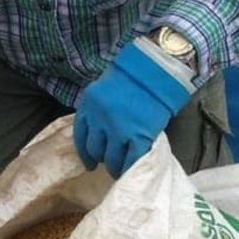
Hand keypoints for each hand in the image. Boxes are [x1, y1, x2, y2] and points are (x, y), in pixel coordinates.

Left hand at [74, 40, 192, 176]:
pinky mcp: (140, 136)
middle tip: (109, 162)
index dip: (84, 152)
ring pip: (111, 159)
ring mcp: (119, 129)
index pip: (80, 135)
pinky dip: (130, 167)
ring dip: (115, 166)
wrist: (158, 69)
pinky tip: (130, 169)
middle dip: (101, 158)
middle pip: (95, 149)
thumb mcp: (106, 88)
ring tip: (121, 169)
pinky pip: (131, 160)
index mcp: (89, 104)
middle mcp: (100, 118)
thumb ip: (99, 108)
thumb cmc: (135, 75)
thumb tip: (100, 131)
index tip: (89, 162)